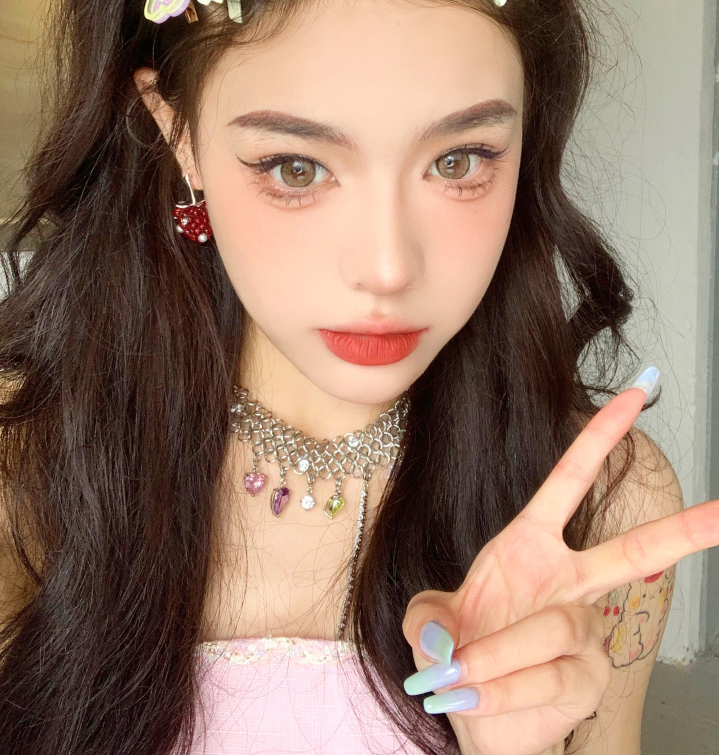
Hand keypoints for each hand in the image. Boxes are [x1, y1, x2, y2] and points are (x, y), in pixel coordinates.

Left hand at [402, 370, 718, 754]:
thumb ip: (426, 622)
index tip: (634, 397)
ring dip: (499, 654)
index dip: (599, 439)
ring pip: (556, 628)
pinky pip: (551, 678)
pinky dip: (504, 690)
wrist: (471, 714)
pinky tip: (485, 698)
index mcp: (531, 545)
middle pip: (635, 550)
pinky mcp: (589, 678)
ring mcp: (587, 631)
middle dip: (685, 529)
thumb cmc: (458, 653)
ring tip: (461, 676)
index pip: (570, 481)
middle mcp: (570, 582)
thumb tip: (447, 647)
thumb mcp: (427, 624)